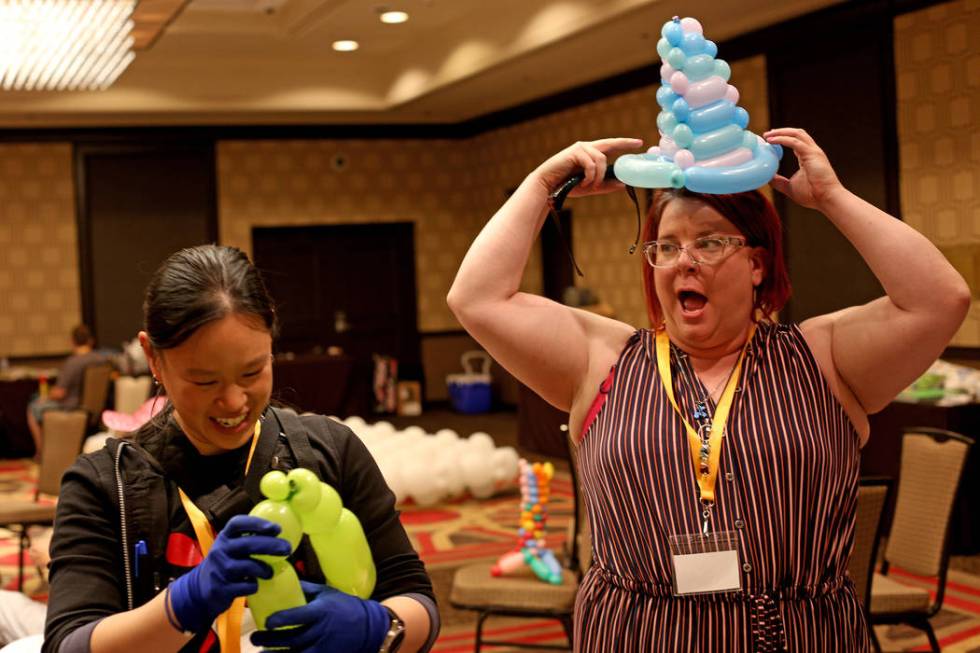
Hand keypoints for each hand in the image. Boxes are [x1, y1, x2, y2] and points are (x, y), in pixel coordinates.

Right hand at [168, 515, 290, 633]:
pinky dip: (254, 585)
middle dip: (271, 545)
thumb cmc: (225, 563)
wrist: (200, 589)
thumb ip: (248, 539)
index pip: (238, 523)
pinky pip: (245, 585)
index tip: (276, 528)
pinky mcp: (221, 589)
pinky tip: (254, 584)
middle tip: (287, 549)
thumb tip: (279, 533)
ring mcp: (219, 570)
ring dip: (264, 569)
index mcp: (224, 537)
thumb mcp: (230, 547)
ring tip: (270, 572)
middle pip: (248, 544)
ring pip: (248, 566)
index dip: (257, 523)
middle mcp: (220, 551)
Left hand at [250, 581, 389, 652]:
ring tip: (262, 652)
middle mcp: (320, 630)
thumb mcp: (327, 593)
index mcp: (321, 611)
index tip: (267, 621)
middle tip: (256, 637)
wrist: (368, 627)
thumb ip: (307, 589)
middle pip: (291, 638)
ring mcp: (323, 646)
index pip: (298, 616)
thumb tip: (285, 580)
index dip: (281, 619)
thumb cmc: (345, 606)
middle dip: (271, 639)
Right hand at [530, 138, 642, 197]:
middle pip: (610, 144)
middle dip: (625, 143)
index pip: (611, 147)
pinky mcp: (575, 152)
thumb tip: (624, 184)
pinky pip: (592, 165)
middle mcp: (587, 148)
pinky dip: (590, 177)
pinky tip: (583, 184)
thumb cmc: (567, 186)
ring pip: (602, 160)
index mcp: (590, 154)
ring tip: (591, 187)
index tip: (639, 143)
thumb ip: (606, 185)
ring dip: (599, 177)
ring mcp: (581, 148)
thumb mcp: (590, 187)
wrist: (547, 186)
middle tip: (638, 144)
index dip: (624, 144)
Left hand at [764, 128, 844, 209]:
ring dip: (781, 132)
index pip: (795, 141)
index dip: (783, 138)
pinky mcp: (812, 154)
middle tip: (766, 134)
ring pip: (797, 134)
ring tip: (767, 135)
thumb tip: (765, 177)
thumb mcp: (789, 187)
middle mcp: (811, 151)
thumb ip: (778, 181)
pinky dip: (782, 139)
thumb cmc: (812, 194)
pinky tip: (771, 141)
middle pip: (796, 133)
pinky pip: (795, 142)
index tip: (769, 139)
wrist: (827, 198)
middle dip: (781, 131)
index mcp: (807, 157)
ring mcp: (813, 151)